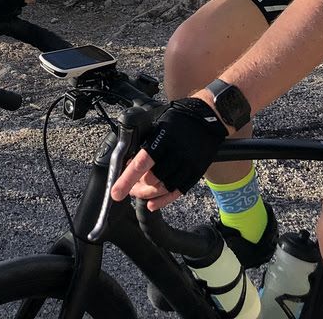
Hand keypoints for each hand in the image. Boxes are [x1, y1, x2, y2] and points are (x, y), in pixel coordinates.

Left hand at [110, 97, 226, 209]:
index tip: (116, 192)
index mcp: (164, 139)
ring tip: (138, 193)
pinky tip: (152, 204)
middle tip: (129, 185)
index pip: (142, 163)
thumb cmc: (177, 120)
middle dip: (136, 186)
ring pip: (163, 188)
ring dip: (148, 194)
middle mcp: (177, 154)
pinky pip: (177, 192)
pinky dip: (163, 200)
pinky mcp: (195, 173)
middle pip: (152, 180)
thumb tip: (128, 162)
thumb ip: (145, 144)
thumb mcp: (157, 125)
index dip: (127, 179)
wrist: (206, 118)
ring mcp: (188, 165)